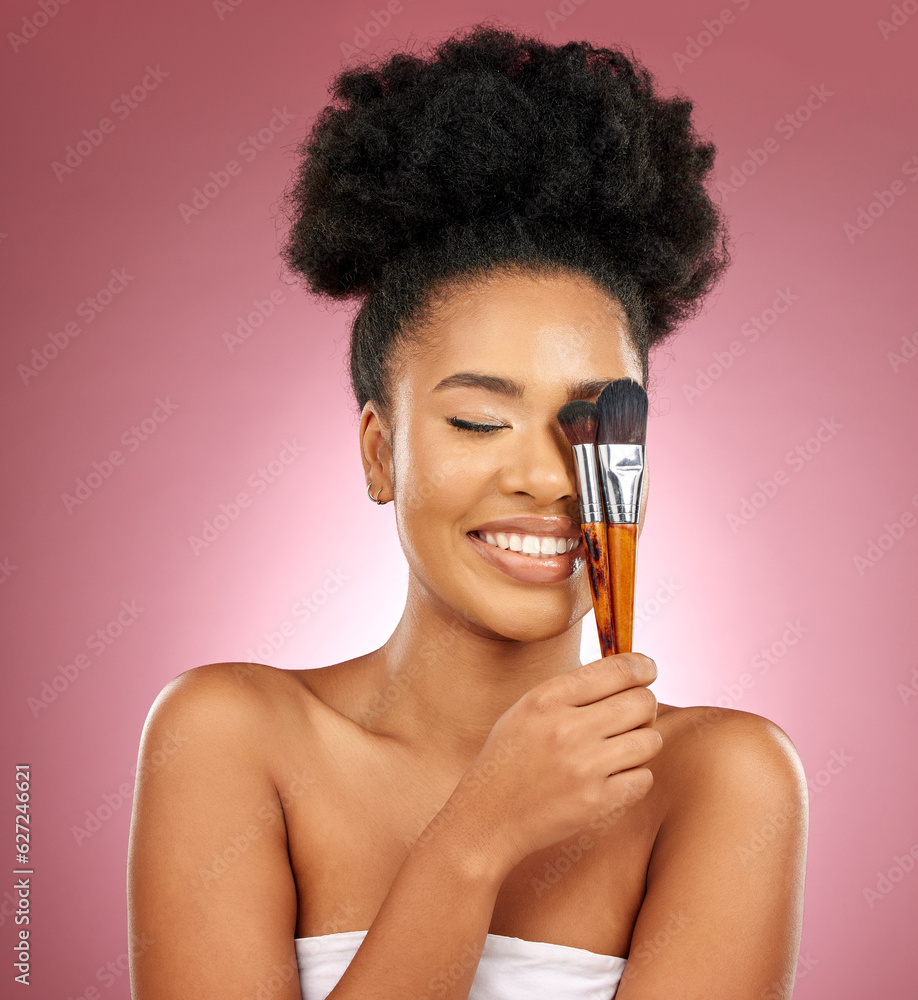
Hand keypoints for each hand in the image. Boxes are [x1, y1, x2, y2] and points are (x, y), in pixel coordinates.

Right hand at [451, 653, 661, 873]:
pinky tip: (611, 777)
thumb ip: (572, 690)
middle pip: (642, 702)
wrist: (488, 817)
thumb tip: (628, 672)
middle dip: (643, 706)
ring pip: (650, 740)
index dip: (643, 667)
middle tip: (631, 716)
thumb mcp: (527, 709)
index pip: (618, 670)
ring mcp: (584, 767)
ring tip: (620, 748)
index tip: (648, 670)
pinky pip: (644, 778)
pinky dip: (634, 776)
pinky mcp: (597, 802)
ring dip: (642, 742)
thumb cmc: (511, 758)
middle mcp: (567, 729)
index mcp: (548, 698)